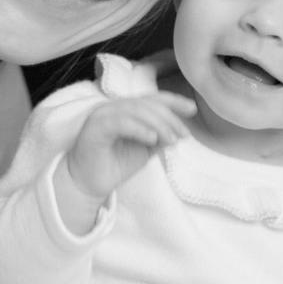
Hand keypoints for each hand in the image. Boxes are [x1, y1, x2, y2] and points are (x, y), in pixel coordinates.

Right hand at [68, 93, 195, 198]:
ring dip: (159, 124)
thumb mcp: (145, 150)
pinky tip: (153, 139)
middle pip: (147, 104)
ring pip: (136, 111)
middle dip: (170, 118)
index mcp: (126, 110)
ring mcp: (103, 115)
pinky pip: (121, 122)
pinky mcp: (95, 127)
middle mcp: (114, 108)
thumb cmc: (115, 164)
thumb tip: (179, 131)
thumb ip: (160, 138)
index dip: (173, 101)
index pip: (152, 99)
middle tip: (183, 135)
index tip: (192, 109)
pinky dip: (139, 129)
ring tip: (172, 140)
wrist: (90, 184)